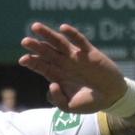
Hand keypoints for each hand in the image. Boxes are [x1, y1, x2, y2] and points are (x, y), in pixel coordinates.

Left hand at [17, 22, 131, 113]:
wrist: (111, 97)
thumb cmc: (89, 102)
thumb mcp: (70, 107)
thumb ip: (58, 100)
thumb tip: (52, 84)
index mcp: (58, 76)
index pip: (41, 66)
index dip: (32, 62)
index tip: (23, 59)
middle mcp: (64, 64)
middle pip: (47, 52)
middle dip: (35, 46)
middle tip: (24, 41)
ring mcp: (76, 56)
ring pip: (59, 42)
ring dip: (47, 35)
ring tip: (35, 27)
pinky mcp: (89, 52)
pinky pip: (80, 40)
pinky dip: (72, 33)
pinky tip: (62, 28)